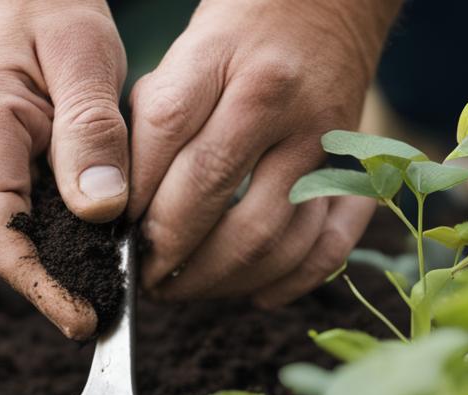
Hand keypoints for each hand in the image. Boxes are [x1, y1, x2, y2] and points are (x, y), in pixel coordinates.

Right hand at [0, 0, 127, 339]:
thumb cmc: (46, 9)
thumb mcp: (83, 55)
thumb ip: (91, 130)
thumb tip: (102, 209)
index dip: (36, 281)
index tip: (81, 317)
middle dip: (50, 288)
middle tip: (111, 316)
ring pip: (9, 242)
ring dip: (54, 271)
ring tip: (109, 295)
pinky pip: (19, 224)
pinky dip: (55, 246)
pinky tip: (97, 256)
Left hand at [129, 0, 401, 307]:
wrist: (333, 2)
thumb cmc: (244, 29)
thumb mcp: (188, 49)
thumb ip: (156, 120)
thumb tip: (120, 206)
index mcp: (223, 60)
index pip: (165, 138)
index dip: (132, 198)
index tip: (113, 233)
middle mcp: (277, 103)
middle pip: (211, 197)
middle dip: (165, 251)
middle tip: (141, 276)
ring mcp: (321, 141)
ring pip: (269, 236)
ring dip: (218, 279)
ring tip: (184, 289)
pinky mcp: (354, 170)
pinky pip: (329, 244)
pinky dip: (293, 280)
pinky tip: (255, 294)